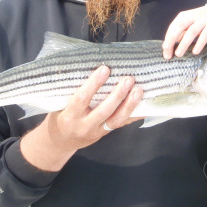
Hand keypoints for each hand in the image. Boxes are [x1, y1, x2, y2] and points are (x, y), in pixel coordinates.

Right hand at [21, 66, 143, 171]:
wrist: (61, 142)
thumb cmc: (60, 116)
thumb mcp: (60, 104)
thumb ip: (73, 90)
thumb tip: (91, 64)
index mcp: (70, 116)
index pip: (82, 99)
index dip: (93, 83)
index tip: (105, 69)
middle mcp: (84, 126)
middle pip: (104, 111)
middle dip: (117, 95)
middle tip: (128, 79)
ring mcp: (97, 132)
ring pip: (116, 120)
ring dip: (129, 105)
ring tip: (139, 90)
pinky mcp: (106, 133)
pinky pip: (122, 124)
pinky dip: (135, 115)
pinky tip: (146, 107)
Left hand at [162, 6, 206, 58]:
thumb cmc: (201, 21)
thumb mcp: (189, 24)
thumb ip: (180, 34)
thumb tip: (169, 48)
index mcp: (184, 16)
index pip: (173, 27)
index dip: (168, 38)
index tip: (165, 50)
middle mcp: (192, 17)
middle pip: (180, 25)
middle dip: (172, 38)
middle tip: (167, 50)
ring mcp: (203, 21)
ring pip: (192, 31)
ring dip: (184, 43)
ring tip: (179, 54)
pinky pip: (205, 35)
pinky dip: (199, 43)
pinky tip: (195, 52)